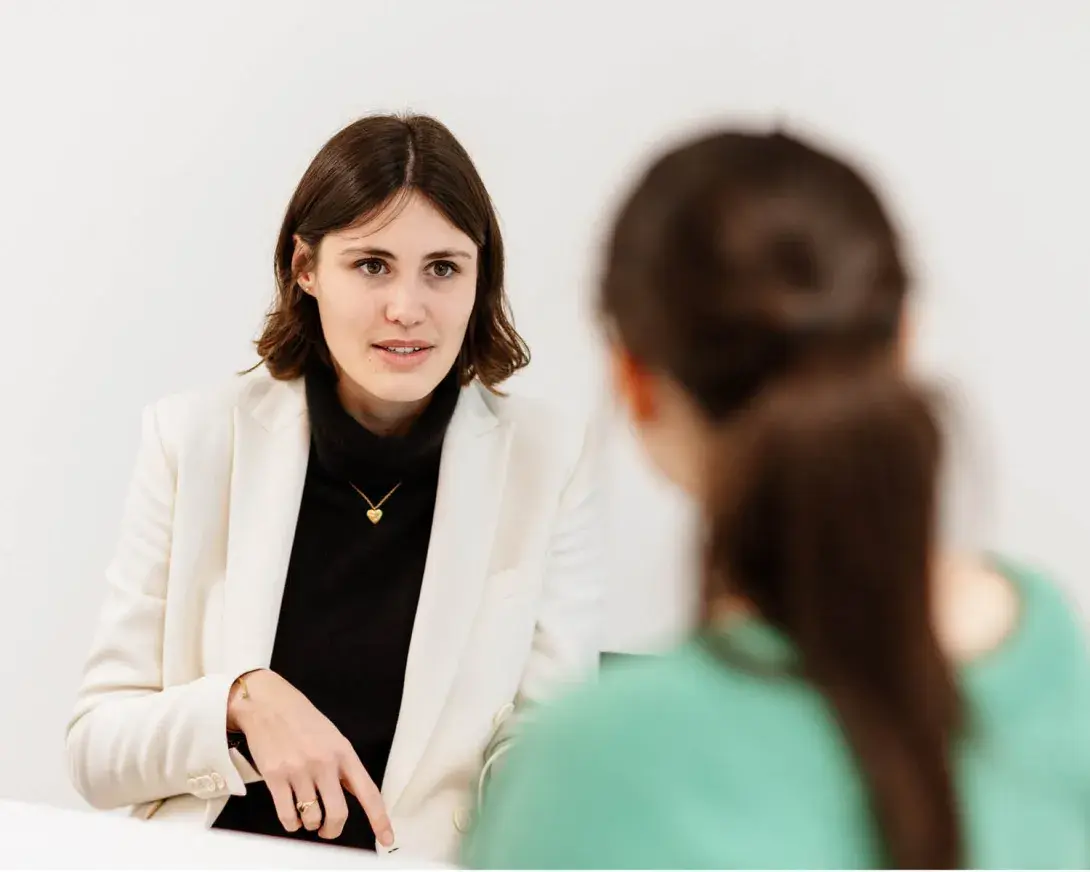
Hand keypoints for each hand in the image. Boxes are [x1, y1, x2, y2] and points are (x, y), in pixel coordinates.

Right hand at [227, 669, 392, 844]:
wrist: (268, 705)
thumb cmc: (303, 721)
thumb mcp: (333, 738)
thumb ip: (344, 766)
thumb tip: (356, 795)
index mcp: (344, 753)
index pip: (368, 792)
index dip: (380, 819)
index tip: (387, 838)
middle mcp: (325, 763)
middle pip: (338, 814)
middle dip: (332, 830)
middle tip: (327, 830)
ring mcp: (300, 771)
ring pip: (311, 818)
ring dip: (310, 823)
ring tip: (306, 813)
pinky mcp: (275, 777)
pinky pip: (288, 816)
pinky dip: (291, 823)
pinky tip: (292, 815)